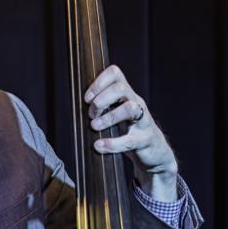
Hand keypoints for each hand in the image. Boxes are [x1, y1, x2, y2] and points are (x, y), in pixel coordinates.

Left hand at [83, 65, 178, 201]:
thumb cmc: (128, 132)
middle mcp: (136, 103)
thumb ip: (100, 110)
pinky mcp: (146, 139)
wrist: (154, 153)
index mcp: (126, 95)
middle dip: (101, 100)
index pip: (115, 74)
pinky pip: (131, 139)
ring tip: (95, 126)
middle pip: (121, 89)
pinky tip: (99, 146)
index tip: (86, 98)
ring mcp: (144, 120)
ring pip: (130, 108)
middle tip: (91, 115)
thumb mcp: (115, 117)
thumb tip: (73, 108)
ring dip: (109, 117)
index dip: (99, 82)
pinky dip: (113, 143)